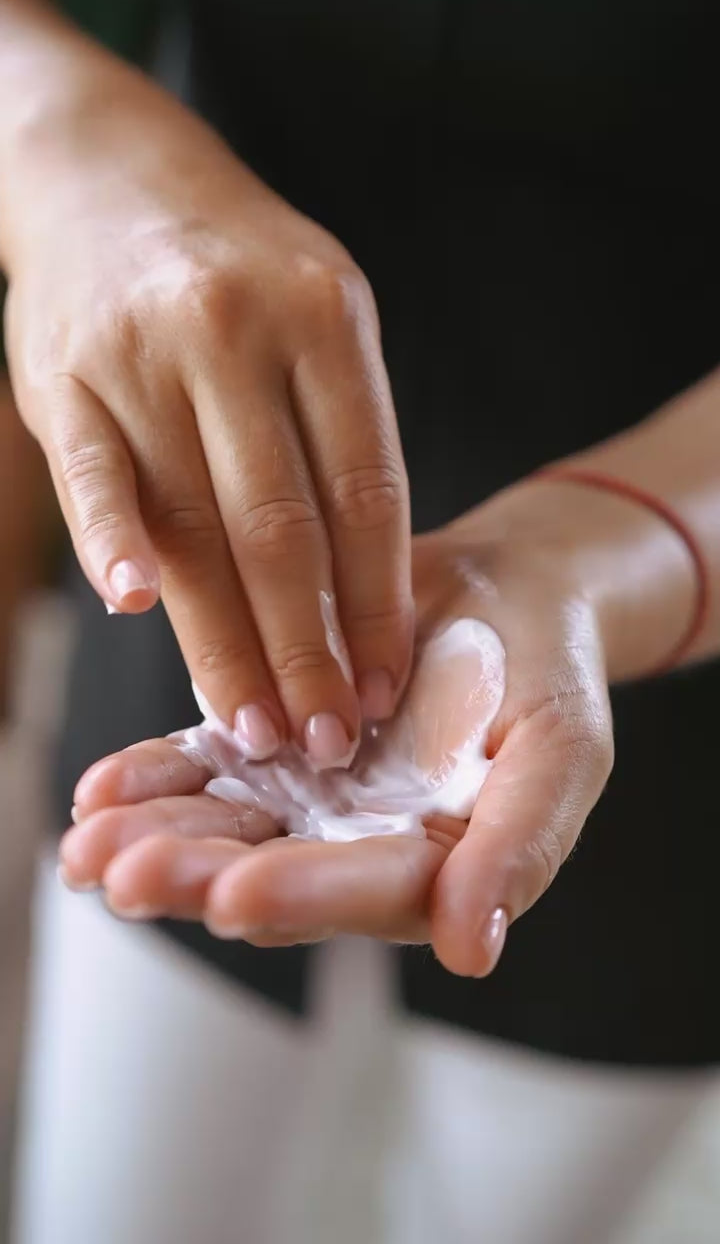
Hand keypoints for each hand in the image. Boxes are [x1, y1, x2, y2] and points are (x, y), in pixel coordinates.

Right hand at [4, 49, 411, 764]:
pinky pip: (92, 472)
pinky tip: (136, 606)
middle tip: (325, 742)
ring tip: (253, 727)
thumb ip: (341, 438)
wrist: (112, 173)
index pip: (365, 494)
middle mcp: (237, 333)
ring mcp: (144, 352)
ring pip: (194, 525)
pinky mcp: (62, 373)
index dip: (376, 607)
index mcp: (325, 323)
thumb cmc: (240, 274)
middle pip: (283, 528)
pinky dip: (112, 539)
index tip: (383, 690)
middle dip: (308, 651)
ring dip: (224, 639)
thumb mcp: (321, 321)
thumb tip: (362, 601)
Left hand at [60, 485, 615, 975]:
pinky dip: (151, 777)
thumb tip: (470, 950)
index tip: (239, 895)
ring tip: (91, 842)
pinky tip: (101, 790)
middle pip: (273, 872)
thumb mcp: (561, 752)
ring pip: (223, 828)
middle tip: (127, 874)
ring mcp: (307, 797)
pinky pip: (201, 765)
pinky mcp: (267, 741)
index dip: (306, 893)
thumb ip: (520, 846)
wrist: (506, 593)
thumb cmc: (550, 673)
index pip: (367, 890)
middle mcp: (357, 845)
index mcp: (433, 863)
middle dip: (197, 876)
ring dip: (154, 836)